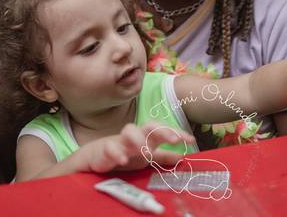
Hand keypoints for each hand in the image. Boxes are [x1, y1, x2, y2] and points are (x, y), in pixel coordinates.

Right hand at [81, 122, 195, 172]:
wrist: (95, 157)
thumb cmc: (124, 153)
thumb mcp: (146, 157)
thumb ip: (163, 157)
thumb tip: (182, 157)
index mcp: (146, 138)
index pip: (163, 131)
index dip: (177, 133)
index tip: (191, 139)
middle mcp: (135, 136)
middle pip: (149, 126)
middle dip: (163, 131)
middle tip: (175, 140)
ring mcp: (119, 141)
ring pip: (129, 131)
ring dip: (138, 139)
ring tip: (146, 151)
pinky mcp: (104, 149)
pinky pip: (109, 148)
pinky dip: (116, 153)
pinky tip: (122, 160)